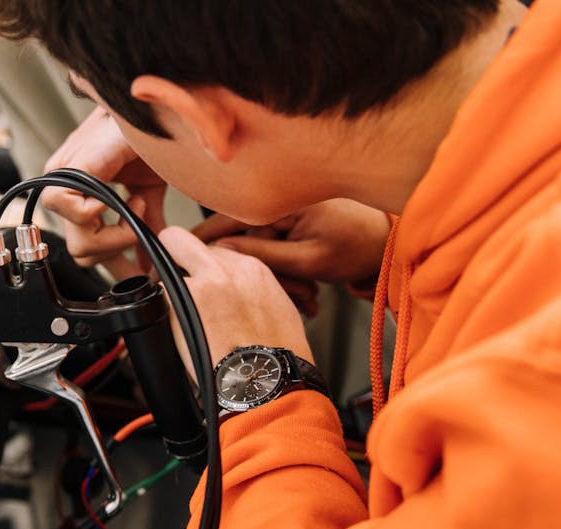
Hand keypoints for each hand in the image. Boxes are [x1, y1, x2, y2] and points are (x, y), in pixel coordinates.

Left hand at [43, 106, 166, 276]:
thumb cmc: (152, 140)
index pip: (85, 247)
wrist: (158, 109)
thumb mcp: (149, 192)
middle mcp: (65, 186)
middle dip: (118, 249)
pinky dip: (106, 214)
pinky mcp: (70, 169)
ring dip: (117, 234)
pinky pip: (73, 211)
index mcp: (79, 192)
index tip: (144, 257)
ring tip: (139, 206)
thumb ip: (146, 226)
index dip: (115, 258)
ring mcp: (63, 178)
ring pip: (78, 243)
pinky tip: (128, 199)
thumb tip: (153, 265)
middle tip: (142, 224)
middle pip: (82, 253)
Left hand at [158, 226, 311, 370]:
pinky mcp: (180, 303)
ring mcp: (202, 283)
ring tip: (170, 310)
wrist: (268, 382)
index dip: (202, 266)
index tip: (198, 280)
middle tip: (169, 278)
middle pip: (184, 241)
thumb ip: (254, 292)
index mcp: (252, 269)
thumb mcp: (280, 310)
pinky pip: (156, 294)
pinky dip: (157, 308)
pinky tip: (168, 327)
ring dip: (164, 285)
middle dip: (173, 255)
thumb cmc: (278, 358)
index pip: (215, 251)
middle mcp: (227, 269)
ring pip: (165, 264)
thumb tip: (241, 296)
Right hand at [192, 199, 390, 285]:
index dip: (200, 239)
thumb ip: (261, 254)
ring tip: (309, 297)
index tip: (173, 249)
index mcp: (283, 200)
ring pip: (257, 249)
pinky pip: (271, 247)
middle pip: (243, 239)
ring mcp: (285, 209)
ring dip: (276, 277)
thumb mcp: (306, 259)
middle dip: (259, 274)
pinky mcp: (290, 221)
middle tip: (289, 298)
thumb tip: (220, 250)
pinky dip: (284, 271)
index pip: (228, 219)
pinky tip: (307, 289)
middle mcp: (280, 199)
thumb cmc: (357, 249)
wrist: (388, 246)